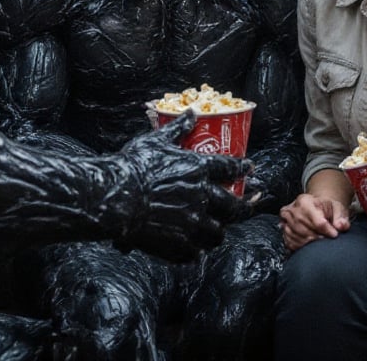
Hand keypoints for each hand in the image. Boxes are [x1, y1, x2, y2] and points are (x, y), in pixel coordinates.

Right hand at [109, 110, 250, 261]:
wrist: (116, 196)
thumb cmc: (134, 166)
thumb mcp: (156, 141)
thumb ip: (178, 129)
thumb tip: (190, 114)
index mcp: (198, 169)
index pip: (230, 167)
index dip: (243, 168)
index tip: (250, 169)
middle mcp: (201, 197)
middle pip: (233, 205)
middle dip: (243, 206)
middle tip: (248, 205)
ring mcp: (192, 222)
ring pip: (217, 232)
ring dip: (218, 230)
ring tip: (217, 231)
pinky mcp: (179, 243)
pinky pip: (196, 251)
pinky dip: (196, 250)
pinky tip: (194, 249)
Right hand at [279, 192, 350, 250]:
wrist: (315, 207)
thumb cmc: (326, 208)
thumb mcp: (337, 208)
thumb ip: (341, 217)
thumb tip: (340, 226)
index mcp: (305, 201)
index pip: (316, 220)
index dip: (327, 230)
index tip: (335, 234)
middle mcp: (292, 209)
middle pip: (305, 229)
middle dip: (318, 238)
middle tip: (327, 240)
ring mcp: (285, 220)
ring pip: (297, 237)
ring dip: (310, 243)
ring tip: (320, 242)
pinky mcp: (284, 230)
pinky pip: (291, 242)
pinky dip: (301, 246)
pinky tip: (310, 244)